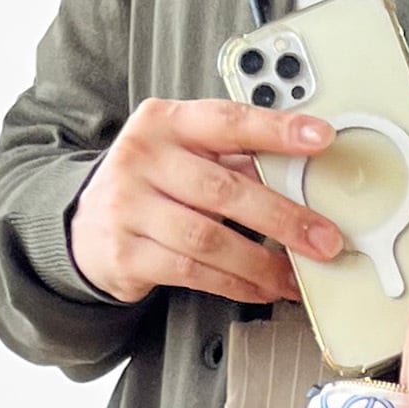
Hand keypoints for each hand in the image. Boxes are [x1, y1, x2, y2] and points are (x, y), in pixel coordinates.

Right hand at [70, 97, 344, 304]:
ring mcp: (129, 207)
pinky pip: (194, 272)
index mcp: (166, 122)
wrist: (84, 224)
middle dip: (284, 218)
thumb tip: (305, 178)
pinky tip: (262, 287)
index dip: (276, 129)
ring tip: (295, 274)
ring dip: (263, 262)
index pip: (228, 121)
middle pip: (225, 190)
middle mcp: (143, 159)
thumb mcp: (185, 154)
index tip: (320, 137)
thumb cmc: (153, 183)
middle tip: (324, 238)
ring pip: (210, 239)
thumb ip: (236, 158)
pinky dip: (237, 284)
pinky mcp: (127, 253)